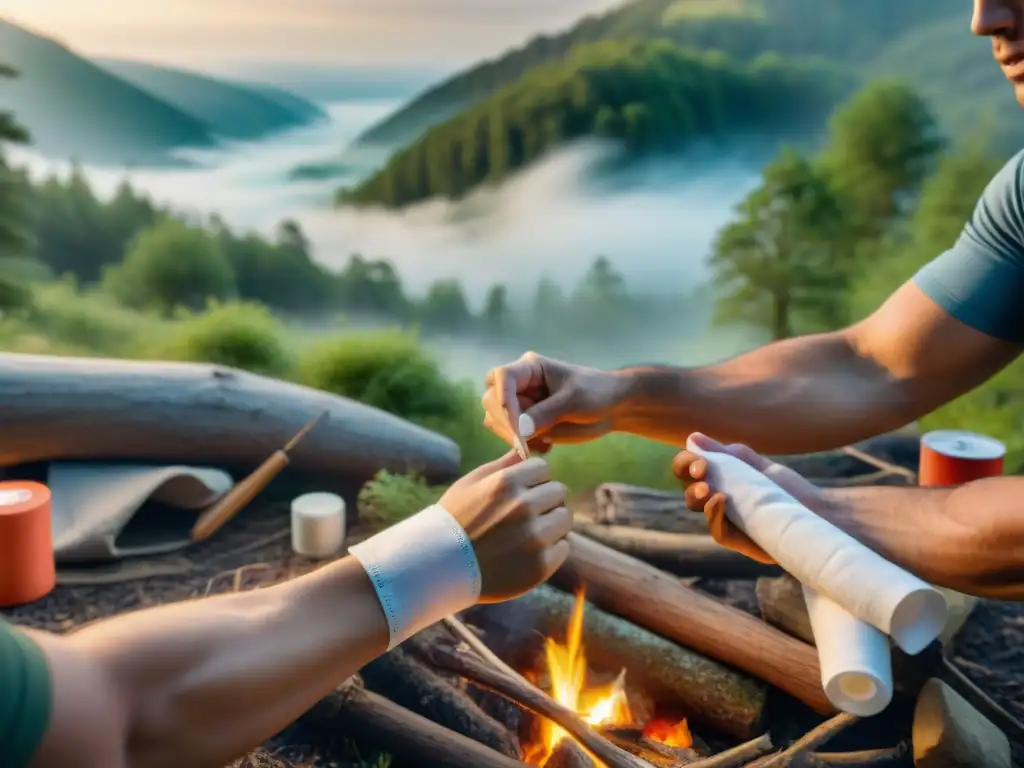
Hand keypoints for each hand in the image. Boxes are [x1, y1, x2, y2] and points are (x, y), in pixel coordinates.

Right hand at [440, 450, 571, 602]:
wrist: (439, 567)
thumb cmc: (454, 520)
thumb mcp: (472, 482)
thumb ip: (504, 464)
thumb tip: (529, 446)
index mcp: (507, 483)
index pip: (543, 468)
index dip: (533, 479)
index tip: (521, 492)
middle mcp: (524, 507)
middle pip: (559, 491)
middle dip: (545, 499)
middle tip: (526, 515)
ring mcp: (534, 537)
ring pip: (565, 518)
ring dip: (552, 523)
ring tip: (529, 533)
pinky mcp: (540, 565)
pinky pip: (564, 547)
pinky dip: (552, 549)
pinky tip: (529, 553)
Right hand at [481, 351, 622, 453]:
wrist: (611, 407)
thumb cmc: (596, 393)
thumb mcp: (573, 400)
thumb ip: (545, 413)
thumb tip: (519, 430)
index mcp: (530, 368)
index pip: (502, 377)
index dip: (503, 400)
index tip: (516, 425)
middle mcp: (519, 384)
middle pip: (491, 400)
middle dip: (506, 423)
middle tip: (526, 442)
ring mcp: (520, 404)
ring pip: (495, 421)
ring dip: (513, 437)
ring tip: (543, 443)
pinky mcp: (525, 423)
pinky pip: (510, 436)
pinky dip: (523, 445)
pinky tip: (546, 447)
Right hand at [672, 433, 824, 564]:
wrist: (820, 514)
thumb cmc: (789, 490)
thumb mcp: (759, 467)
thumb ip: (729, 454)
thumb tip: (692, 438)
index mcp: (722, 481)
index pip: (691, 472)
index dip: (686, 464)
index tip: (696, 458)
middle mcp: (720, 503)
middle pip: (689, 490)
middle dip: (689, 478)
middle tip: (701, 471)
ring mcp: (729, 523)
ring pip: (700, 510)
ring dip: (697, 497)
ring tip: (707, 488)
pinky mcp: (741, 542)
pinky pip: (719, 532)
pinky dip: (714, 517)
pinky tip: (721, 501)